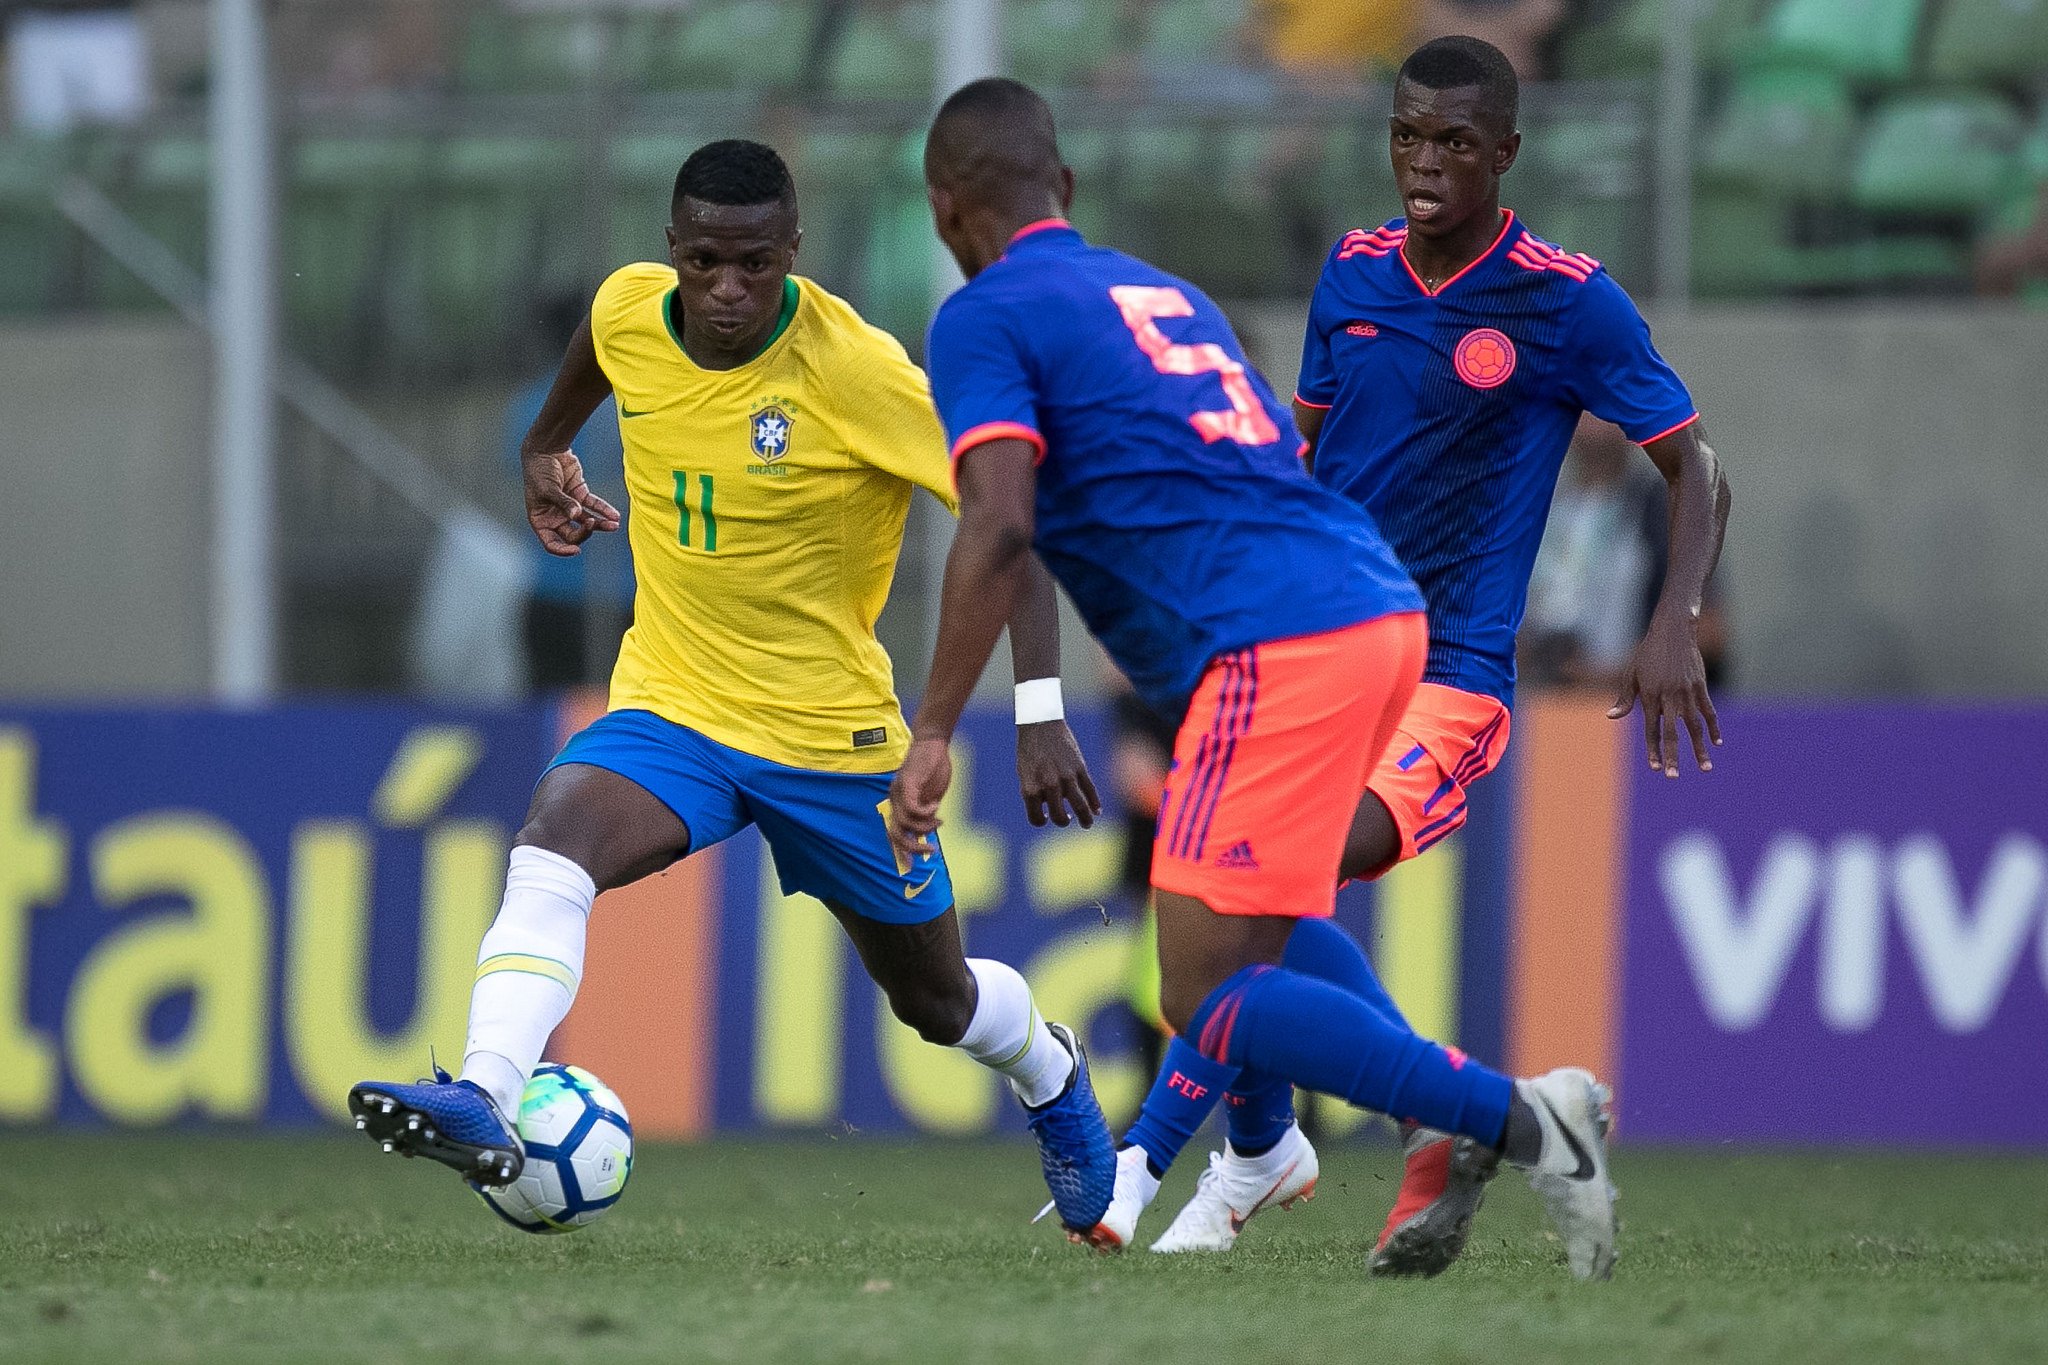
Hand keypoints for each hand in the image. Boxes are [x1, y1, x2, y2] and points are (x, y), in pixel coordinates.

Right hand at [524, 449, 621, 555]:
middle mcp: (555, 516)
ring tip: (614, 525)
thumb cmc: (539, 470)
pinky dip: (604, 510)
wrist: (546, 448)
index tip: (576, 550)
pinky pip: (594, 506)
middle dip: (585, 532)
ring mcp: (569, 507)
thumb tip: (576, 516)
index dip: (563, 550)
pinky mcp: (580, 494)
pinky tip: (615, 515)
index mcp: (541, 520)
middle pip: (572, 534)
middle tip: (593, 524)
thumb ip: (564, 503)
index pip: (551, 543)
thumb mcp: (548, 488)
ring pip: (586, 522)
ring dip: (600, 524)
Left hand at [888, 737, 952, 862]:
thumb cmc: (933, 768)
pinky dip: (925, 811)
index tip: (912, 864)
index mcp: (898, 803)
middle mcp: (894, 799)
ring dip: (925, 826)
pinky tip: (935, 806)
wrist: (932, 742)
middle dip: (911, 846)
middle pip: (894, 833)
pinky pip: (912, 807)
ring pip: (904, 823)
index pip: (894, 832)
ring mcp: (898, 791)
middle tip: (931, 849)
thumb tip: (929, 830)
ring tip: (939, 820)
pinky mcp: (907, 782)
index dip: (901, 849)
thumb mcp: (932, 795)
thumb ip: (928, 812)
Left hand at [1016, 720, 1101, 827]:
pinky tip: (1097, 811)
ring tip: (1087, 824)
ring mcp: (1066, 777)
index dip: (1041, 820)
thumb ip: (1035, 792)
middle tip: (1066, 820)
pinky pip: (1090, 790)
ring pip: (1080, 806)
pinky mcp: (1080, 768)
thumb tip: (1050, 809)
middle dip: (1063, 821)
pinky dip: (1095, 802)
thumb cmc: (1030, 750)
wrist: (1040, 724)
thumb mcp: (1025, 773)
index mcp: (1031, 788)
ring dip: (1085, 819)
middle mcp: (1048, 785)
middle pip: (1059, 816)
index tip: (1045, 817)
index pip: (1036, 818)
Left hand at [1610, 615, 1721, 776]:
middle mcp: (1670, 697)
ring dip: (1700, 748)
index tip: (1655, 767)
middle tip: (1673, 776)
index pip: (1651, 730)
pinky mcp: (1700, 687)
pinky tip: (1717, 743)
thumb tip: (1611, 716)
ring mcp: (1687, 693)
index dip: (1653, 749)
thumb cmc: (1647, 655)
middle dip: (1672, 756)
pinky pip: (1708, 711)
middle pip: (1672, 733)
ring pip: (1695, 726)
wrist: (1672, 633)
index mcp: (1651, 696)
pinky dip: (1713, 728)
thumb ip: (1625, 698)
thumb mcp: (1631, 675)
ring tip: (1704, 768)